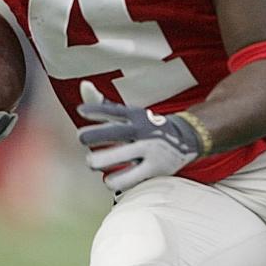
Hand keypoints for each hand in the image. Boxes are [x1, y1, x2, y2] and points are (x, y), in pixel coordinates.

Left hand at [77, 81, 203, 192]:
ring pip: (120, 158)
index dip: (96, 110)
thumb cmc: (144, 128)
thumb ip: (103, 103)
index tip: (80, 111)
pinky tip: (110, 179)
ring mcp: (150, 150)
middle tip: (82, 139)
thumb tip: (84, 85)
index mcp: (136, 115)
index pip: (115, 111)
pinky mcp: (154, 169)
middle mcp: (143, 131)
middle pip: (116, 132)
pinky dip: (114, 181)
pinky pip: (128, 179)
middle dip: (93, 136)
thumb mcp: (129, 114)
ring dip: (100, 162)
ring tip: (93, 163)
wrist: (184, 142)